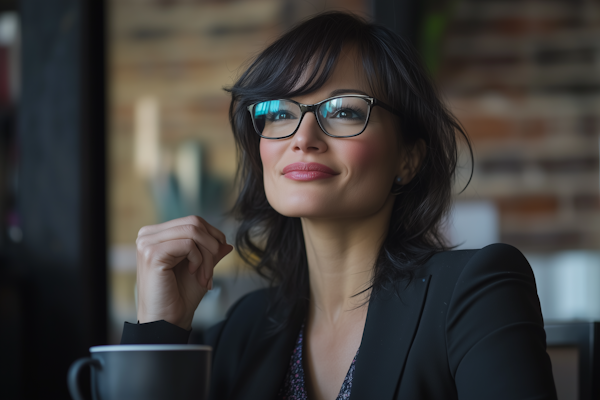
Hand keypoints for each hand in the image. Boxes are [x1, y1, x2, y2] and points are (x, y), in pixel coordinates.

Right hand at [135, 215, 233, 329]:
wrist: (168, 321)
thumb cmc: (180, 297)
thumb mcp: (201, 268)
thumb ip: (211, 253)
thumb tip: (227, 242)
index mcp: (156, 235)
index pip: (192, 221)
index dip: (212, 236)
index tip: (216, 258)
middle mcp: (148, 235)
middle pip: (194, 223)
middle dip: (211, 245)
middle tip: (211, 270)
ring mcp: (147, 243)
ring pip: (193, 231)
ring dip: (207, 256)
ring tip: (204, 276)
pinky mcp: (151, 254)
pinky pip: (188, 244)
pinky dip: (198, 259)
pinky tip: (193, 274)